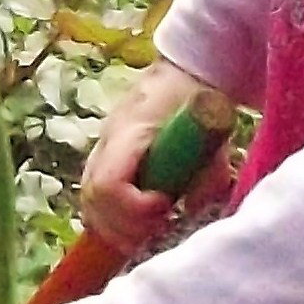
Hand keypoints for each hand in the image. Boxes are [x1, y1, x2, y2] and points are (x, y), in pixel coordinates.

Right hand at [78, 60, 237, 255]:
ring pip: (88, 202)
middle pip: (93, 198)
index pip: (108, 184)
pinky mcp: (104, 160)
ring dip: (116, 228)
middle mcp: (106, 141)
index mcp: (129, 130)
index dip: (134, 207)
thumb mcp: (214, 130)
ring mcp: (101, 150)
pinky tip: (136, 227)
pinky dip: (110, 221)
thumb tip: (190, 208)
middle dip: (125, 226)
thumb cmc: (198, 97)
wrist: (183, 72)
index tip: (167, 207)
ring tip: (149, 231)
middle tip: (160, 227)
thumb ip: (208, 172)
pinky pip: (93, 199)